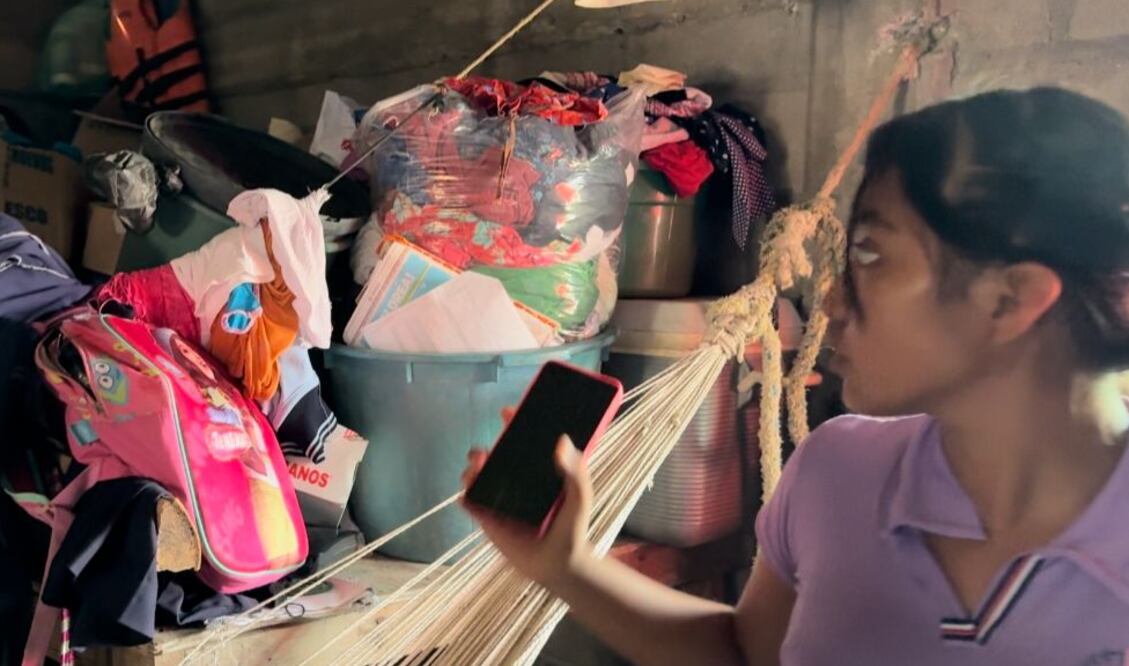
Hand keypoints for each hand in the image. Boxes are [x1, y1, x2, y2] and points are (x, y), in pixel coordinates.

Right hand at [461, 408, 594, 587]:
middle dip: (484, 447)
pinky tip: (467, 494)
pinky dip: (466, 495)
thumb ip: (576, 471)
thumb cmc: (572, 528)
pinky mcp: (489, 519)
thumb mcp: (580, 497)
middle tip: (485, 450)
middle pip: (495, 455)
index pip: (522, 440)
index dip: (515, 422)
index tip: (509, 412)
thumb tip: (563, 441)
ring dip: (472, 469)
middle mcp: (516, 480)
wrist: (559, 565)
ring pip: (479, 476)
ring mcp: (501, 499)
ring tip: (476, 468)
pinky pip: (472, 503)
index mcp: (536, 469)